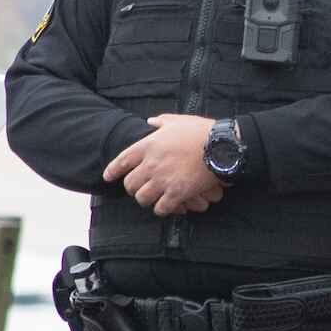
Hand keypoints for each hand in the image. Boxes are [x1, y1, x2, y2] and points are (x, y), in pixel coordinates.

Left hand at [105, 112, 224, 217]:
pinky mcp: (177, 193)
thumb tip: (150, 121)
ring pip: (142, 198)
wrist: (223, 145)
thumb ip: (161, 122)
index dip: (112, 171)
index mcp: (147, 146)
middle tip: (139, 189)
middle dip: (133, 188)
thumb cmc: (202, 131)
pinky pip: (161, 208)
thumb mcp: (178, 121)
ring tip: (153, 198)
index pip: (121, 162)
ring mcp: (163, 180)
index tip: (108, 177)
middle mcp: (151, 164)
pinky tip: (167, 206)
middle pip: (130, 184)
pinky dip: (162, 209)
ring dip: (147, 200)